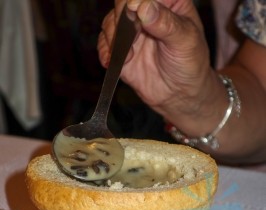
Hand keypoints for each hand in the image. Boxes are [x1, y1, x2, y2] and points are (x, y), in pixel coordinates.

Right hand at [98, 0, 215, 125]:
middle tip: (132, 38)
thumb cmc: (191, 64)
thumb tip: (143, 6)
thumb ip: (166, 23)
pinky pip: (105, 45)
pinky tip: (112, 61)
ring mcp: (132, 32)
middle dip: (122, 20)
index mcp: (168, 1)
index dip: (135, 0)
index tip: (134, 11)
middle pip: (122, 4)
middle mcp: (147, 13)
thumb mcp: (186, 41)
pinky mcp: (122, 51)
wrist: (182, 95)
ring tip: (128, 55)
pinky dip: (105, 52)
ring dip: (113, 38)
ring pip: (110, 22)